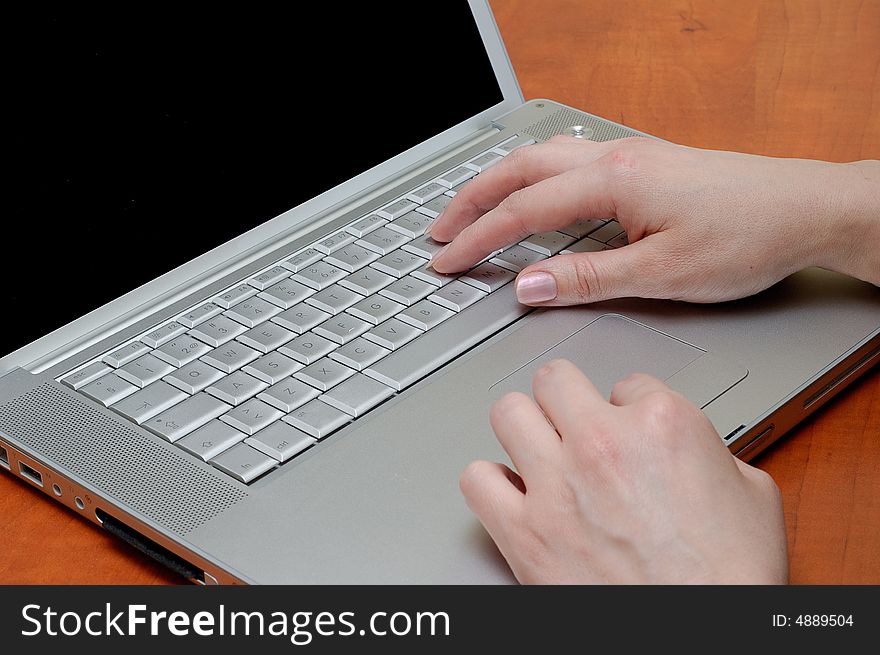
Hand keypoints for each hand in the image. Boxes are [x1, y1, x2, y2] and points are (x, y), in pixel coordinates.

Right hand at [429, 137, 879, 304]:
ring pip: (541, 160)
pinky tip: (532, 195)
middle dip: (471, 201)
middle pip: (519, 170)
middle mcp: (615, 158)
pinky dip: (532, 179)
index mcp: (613, 181)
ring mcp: (629, 156)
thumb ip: (587, 279)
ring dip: (499, 185)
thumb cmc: (748, 237)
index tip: (445, 262)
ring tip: (469, 211)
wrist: (808, 209)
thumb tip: (528, 286)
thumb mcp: (662, 274)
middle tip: (437, 232)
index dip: (476, 239)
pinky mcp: (644, 165)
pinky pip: (568, 162)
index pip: (522, 212)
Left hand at [460, 360, 787, 583]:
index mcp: (663, 425)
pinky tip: (511, 492)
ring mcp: (556, 486)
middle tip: (573, 421)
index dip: (630, 408)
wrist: (705, 637)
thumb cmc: (730, 578)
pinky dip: (490, 483)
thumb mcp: (752, 493)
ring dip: (524, 428)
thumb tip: (687, 449)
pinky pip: (476, 480)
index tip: (629, 428)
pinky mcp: (524, 533)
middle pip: (555, 381)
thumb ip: (709, 451)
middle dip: (567, 399)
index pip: (628, 384)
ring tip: (536, 446)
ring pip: (508, 414)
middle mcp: (602, 445)